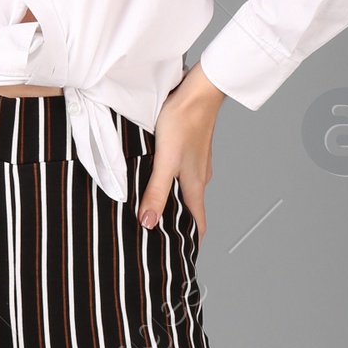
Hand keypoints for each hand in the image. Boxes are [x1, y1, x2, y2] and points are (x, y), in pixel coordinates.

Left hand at [139, 60, 224, 238]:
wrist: (198, 90)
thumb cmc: (184, 121)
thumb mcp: (165, 162)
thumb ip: (156, 192)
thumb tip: (149, 224)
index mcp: (196, 185)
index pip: (198, 224)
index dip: (191, 243)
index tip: (182, 258)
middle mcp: (199, 177)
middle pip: (190, 209)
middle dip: (176, 224)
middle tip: (158, 237)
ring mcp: (196, 162)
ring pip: (184, 190)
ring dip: (172, 202)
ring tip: (151, 209)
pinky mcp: (190, 148)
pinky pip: (181, 173)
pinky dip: (170, 182)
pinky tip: (155, 177)